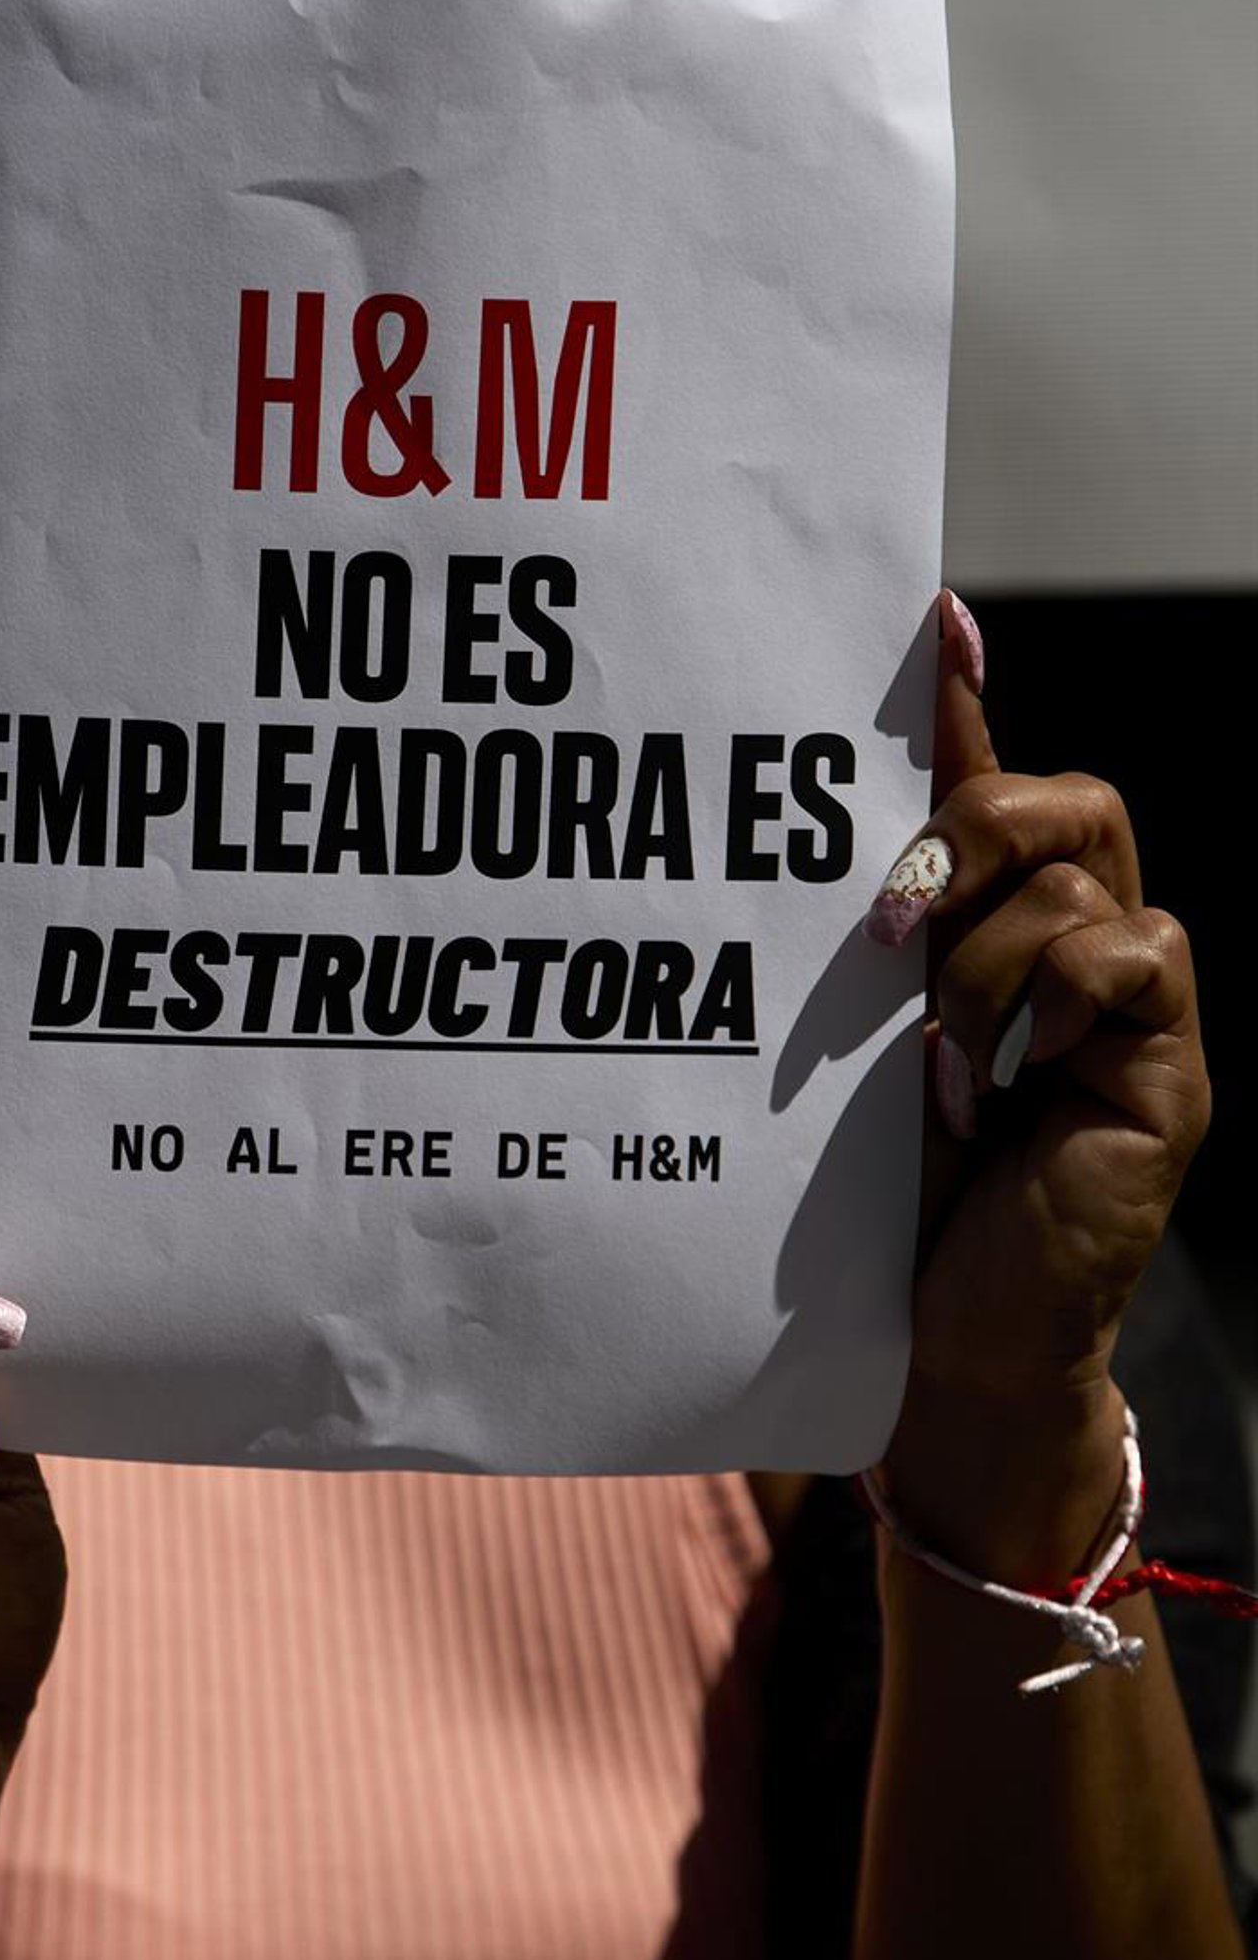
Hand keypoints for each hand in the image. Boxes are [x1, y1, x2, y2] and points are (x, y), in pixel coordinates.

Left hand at [868, 594, 1210, 1546]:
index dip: (962, 696)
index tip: (922, 615)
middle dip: (971, 821)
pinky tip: (989, 1080)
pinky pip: (1131, 956)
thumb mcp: (843, 1040)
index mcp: (998, 926)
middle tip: (886, 920)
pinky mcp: (1165, 1066)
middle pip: (1068, 797)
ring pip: (1087, 874)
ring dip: (982, 953)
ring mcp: (1130, 1005)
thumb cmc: (878, 1198)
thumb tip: (793, 807)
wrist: (934, 1344)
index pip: (990, 777)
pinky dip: (1047, 1000)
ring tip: (923, 1054)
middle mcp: (1078, 944)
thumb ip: (846, 928)